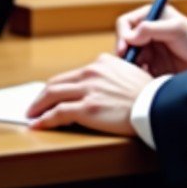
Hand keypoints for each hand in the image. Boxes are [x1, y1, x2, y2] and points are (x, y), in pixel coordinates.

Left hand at [26, 53, 148, 133]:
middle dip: (42, 96)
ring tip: (32, 115)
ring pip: (52, 95)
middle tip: (34, 106)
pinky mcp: (86, 108)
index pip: (72, 74)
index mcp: (102, 62)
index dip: (58, 86)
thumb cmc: (146, 94)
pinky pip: (57, 114)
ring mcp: (88, 89)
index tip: (51, 94)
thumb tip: (101, 88)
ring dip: (38, 106)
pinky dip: (44, 120)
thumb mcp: (128, 74)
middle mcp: (92, 72)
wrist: (154, 105)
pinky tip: (38, 125)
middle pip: (57, 82)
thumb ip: (111, 75)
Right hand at [116, 3, 186, 75]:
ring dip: (130, 67)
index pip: (126, 22)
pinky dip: (137, 77)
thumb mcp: (178, 30)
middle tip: (130, 67)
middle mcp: (148, 33)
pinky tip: (145, 82)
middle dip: (124, 54)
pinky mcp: (153, 68)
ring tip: (139, 75)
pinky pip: (136, 73)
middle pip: (123, 43)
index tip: (124, 49)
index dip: (122, 35)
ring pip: (128, 60)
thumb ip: (153, 29)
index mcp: (153, 17)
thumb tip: (129, 35)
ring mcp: (150, 51)